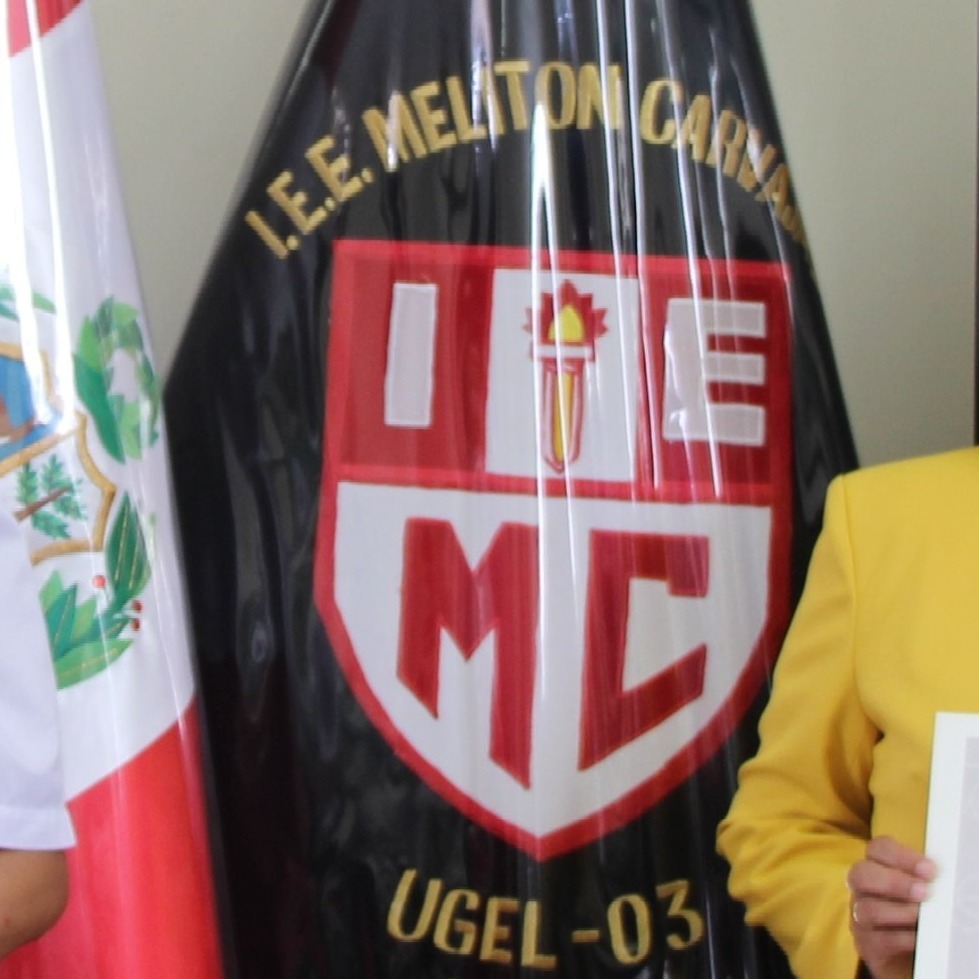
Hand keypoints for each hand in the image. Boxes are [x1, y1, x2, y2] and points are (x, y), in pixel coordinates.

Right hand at [847, 836, 936, 978]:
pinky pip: (877, 939)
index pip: (879, 848)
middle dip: (893, 882)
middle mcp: (862, 888)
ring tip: (921, 917)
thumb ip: (921, 880)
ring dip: (898, 912)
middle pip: (860, 873)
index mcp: (876, 866)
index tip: (930, 870)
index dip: (902, 856)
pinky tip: (917, 938)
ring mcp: (859, 916)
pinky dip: (900, 938)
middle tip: (923, 892)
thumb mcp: (918, 891)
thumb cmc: (916, 914)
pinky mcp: (866, 943)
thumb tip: (937, 877)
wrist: (910, 952)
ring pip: (866, 908)